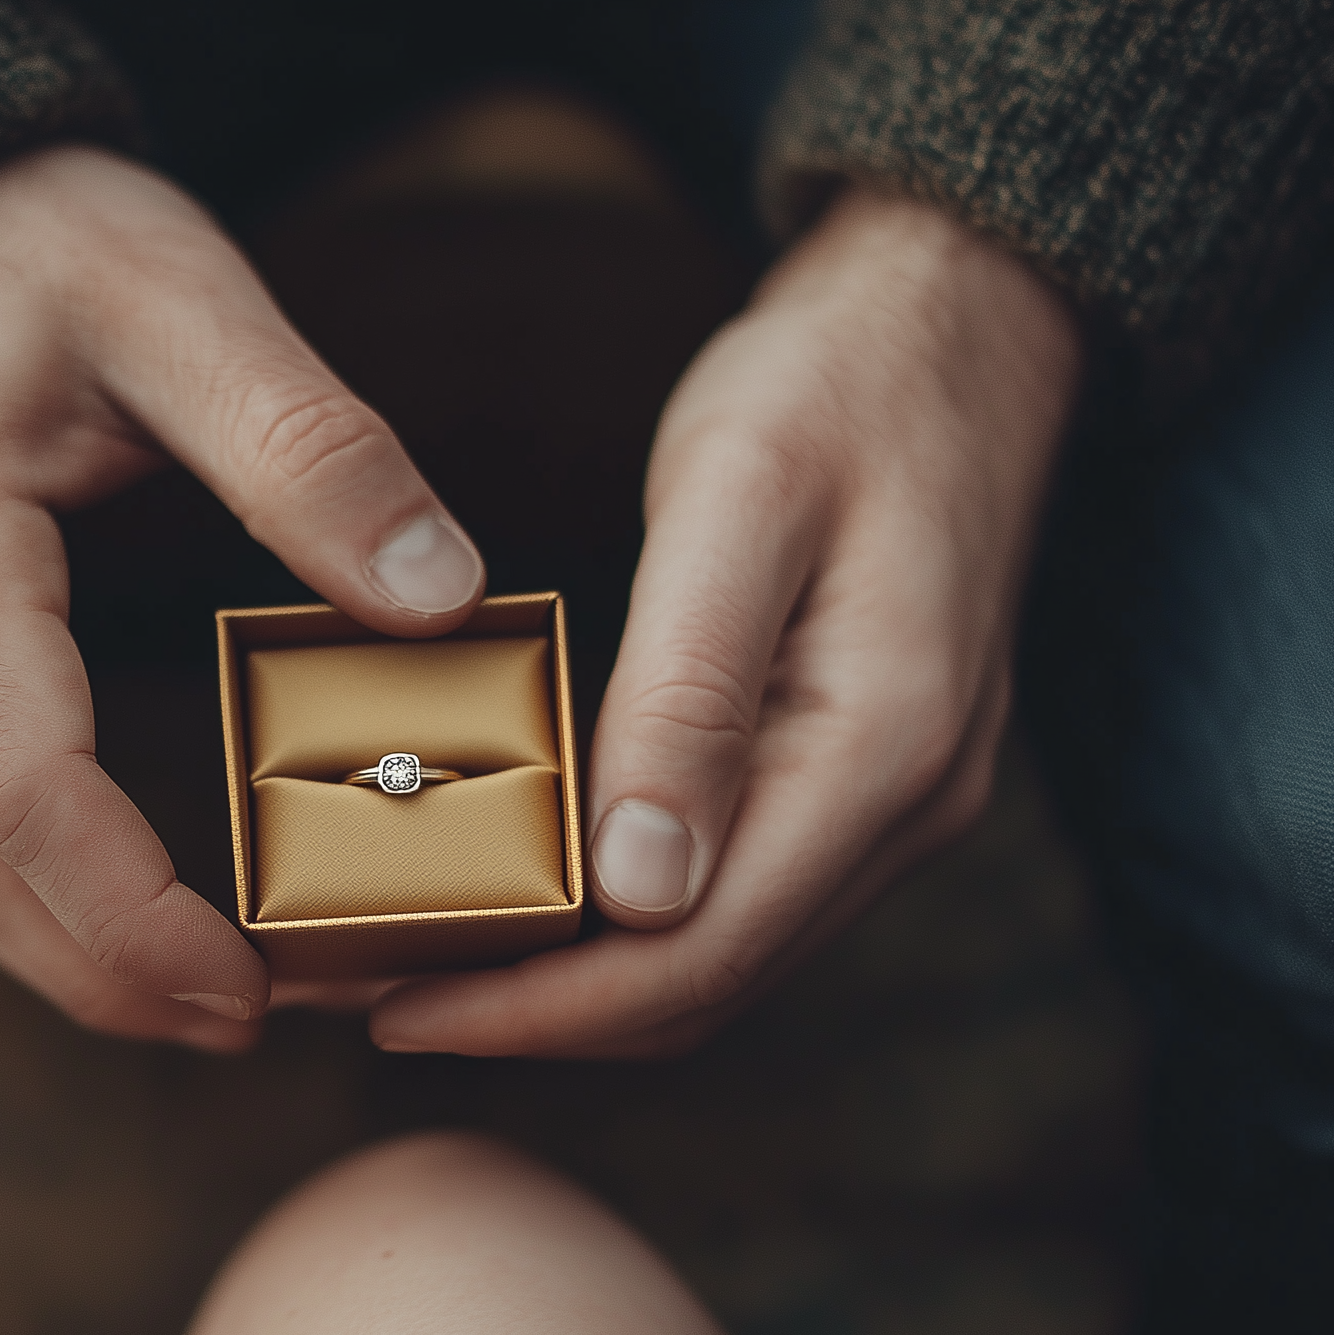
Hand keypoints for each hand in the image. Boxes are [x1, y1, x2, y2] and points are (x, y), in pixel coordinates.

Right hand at [0, 147, 482, 1049]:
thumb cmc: (29, 236)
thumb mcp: (185, 302)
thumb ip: (312, 448)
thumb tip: (444, 596)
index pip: (15, 784)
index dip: (131, 914)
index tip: (250, 988)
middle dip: (97, 974)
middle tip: (246, 1024)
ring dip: (57, 953)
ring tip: (201, 999)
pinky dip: (22, 892)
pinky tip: (118, 912)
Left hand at [371, 187, 1080, 1056]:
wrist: (963, 321)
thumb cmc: (841, 382)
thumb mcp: (741, 502)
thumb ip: (689, 694)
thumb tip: (636, 892)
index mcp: (882, 751)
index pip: (695, 954)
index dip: (538, 1010)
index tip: (398, 1012)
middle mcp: (905, 809)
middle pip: (702, 984)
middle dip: (531, 1013)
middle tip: (370, 996)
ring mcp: (890, 803)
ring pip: (715, 956)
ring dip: (568, 982)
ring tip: (420, 961)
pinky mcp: (857, 777)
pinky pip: (731, 894)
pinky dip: (618, 921)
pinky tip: (527, 892)